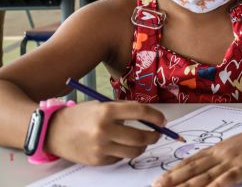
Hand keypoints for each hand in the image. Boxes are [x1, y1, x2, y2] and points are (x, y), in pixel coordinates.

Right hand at [45, 101, 164, 165]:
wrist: (53, 131)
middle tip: (157, 134)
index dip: (155, 116)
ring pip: (133, 151)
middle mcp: (104, 130)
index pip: (140, 112)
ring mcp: (100, 147)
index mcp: (107, 111)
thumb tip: (151, 118)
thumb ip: (124, 110)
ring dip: (143, 146)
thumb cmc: (81, 115)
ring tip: (142, 141)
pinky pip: (120, 158)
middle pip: (140, 136)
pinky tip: (118, 146)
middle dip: (154, 136)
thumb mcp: (102, 105)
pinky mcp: (97, 160)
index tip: (163, 120)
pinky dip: (124, 152)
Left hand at [153, 121, 241, 186]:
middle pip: (193, 169)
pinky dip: (217, 185)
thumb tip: (205, 167)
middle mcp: (222, 154)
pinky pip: (229, 178)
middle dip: (173, 179)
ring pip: (206, 175)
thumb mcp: (237, 146)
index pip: (192, 162)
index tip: (158, 180)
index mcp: (219, 150)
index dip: (174, 172)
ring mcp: (234, 161)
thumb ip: (221, 156)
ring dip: (187, 185)